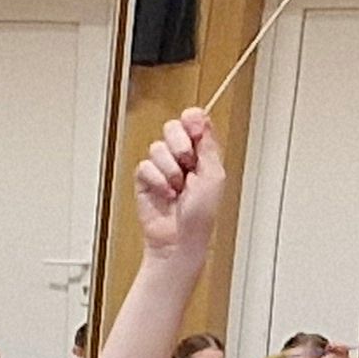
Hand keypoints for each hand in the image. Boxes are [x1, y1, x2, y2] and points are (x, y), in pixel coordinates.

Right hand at [133, 109, 225, 259]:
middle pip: (172, 127)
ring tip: (177, 187)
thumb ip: (208, 145)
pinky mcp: (145, 180)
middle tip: (188, 163)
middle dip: (179, 145)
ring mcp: (162, 167)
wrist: (179, 238)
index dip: (192, 120)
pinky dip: (156, 181)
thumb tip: (202, 120)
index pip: (194, 120)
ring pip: (157, 148)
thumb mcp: (213, 175)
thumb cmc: (201, 213)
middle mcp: (181, 156)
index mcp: (203, 151)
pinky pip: (145, 167)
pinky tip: (165, 193)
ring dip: (169, 170)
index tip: (195, 130)